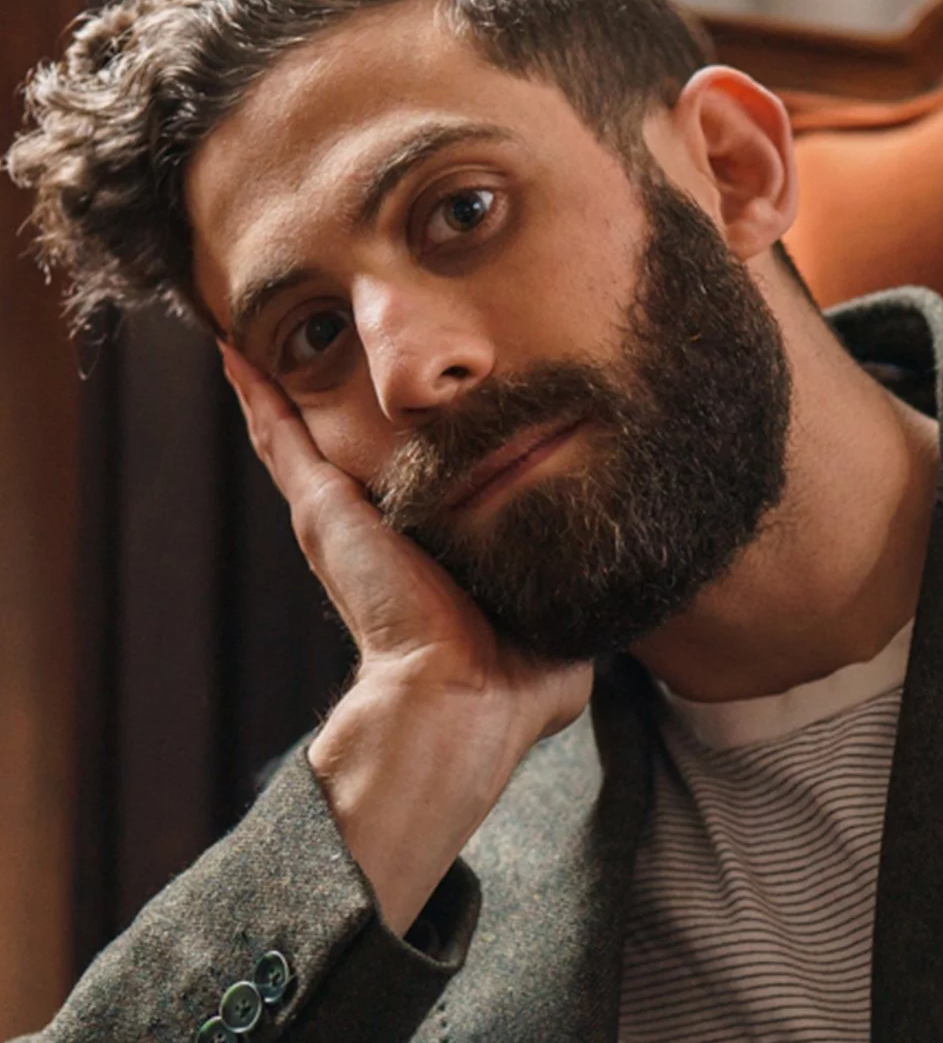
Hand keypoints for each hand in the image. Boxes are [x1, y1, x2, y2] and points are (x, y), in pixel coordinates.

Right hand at [220, 345, 592, 931]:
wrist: (462, 701)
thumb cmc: (510, 687)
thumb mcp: (551, 629)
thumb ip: (570, 602)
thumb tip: (605, 604)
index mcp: (416, 561)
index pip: (400, 491)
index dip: (394, 453)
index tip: (396, 414)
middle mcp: (366, 536)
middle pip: (336, 455)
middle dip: (321, 408)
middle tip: (302, 353)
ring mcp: (336, 521)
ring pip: (297, 440)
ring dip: (275, 396)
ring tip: (255, 342)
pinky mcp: (322, 512)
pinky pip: (281, 439)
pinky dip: (256, 397)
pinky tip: (236, 353)